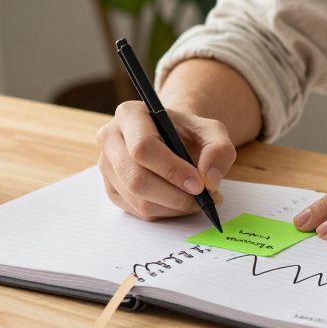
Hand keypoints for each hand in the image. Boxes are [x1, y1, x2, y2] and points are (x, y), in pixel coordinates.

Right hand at [96, 101, 236, 220]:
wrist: (174, 139)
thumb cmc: (189, 134)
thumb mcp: (212, 131)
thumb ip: (219, 149)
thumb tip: (210, 179)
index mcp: (130, 114)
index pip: (143, 147)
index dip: (171, 170)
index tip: (198, 184)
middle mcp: (110, 139)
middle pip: (136, 178)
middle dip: (174, 195)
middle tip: (202, 199)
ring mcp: (107, 167)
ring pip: (138, 200)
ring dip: (173, 207)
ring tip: (197, 200)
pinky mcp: (112, 190)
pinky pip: (137, 212)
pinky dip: (165, 212)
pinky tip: (180, 201)